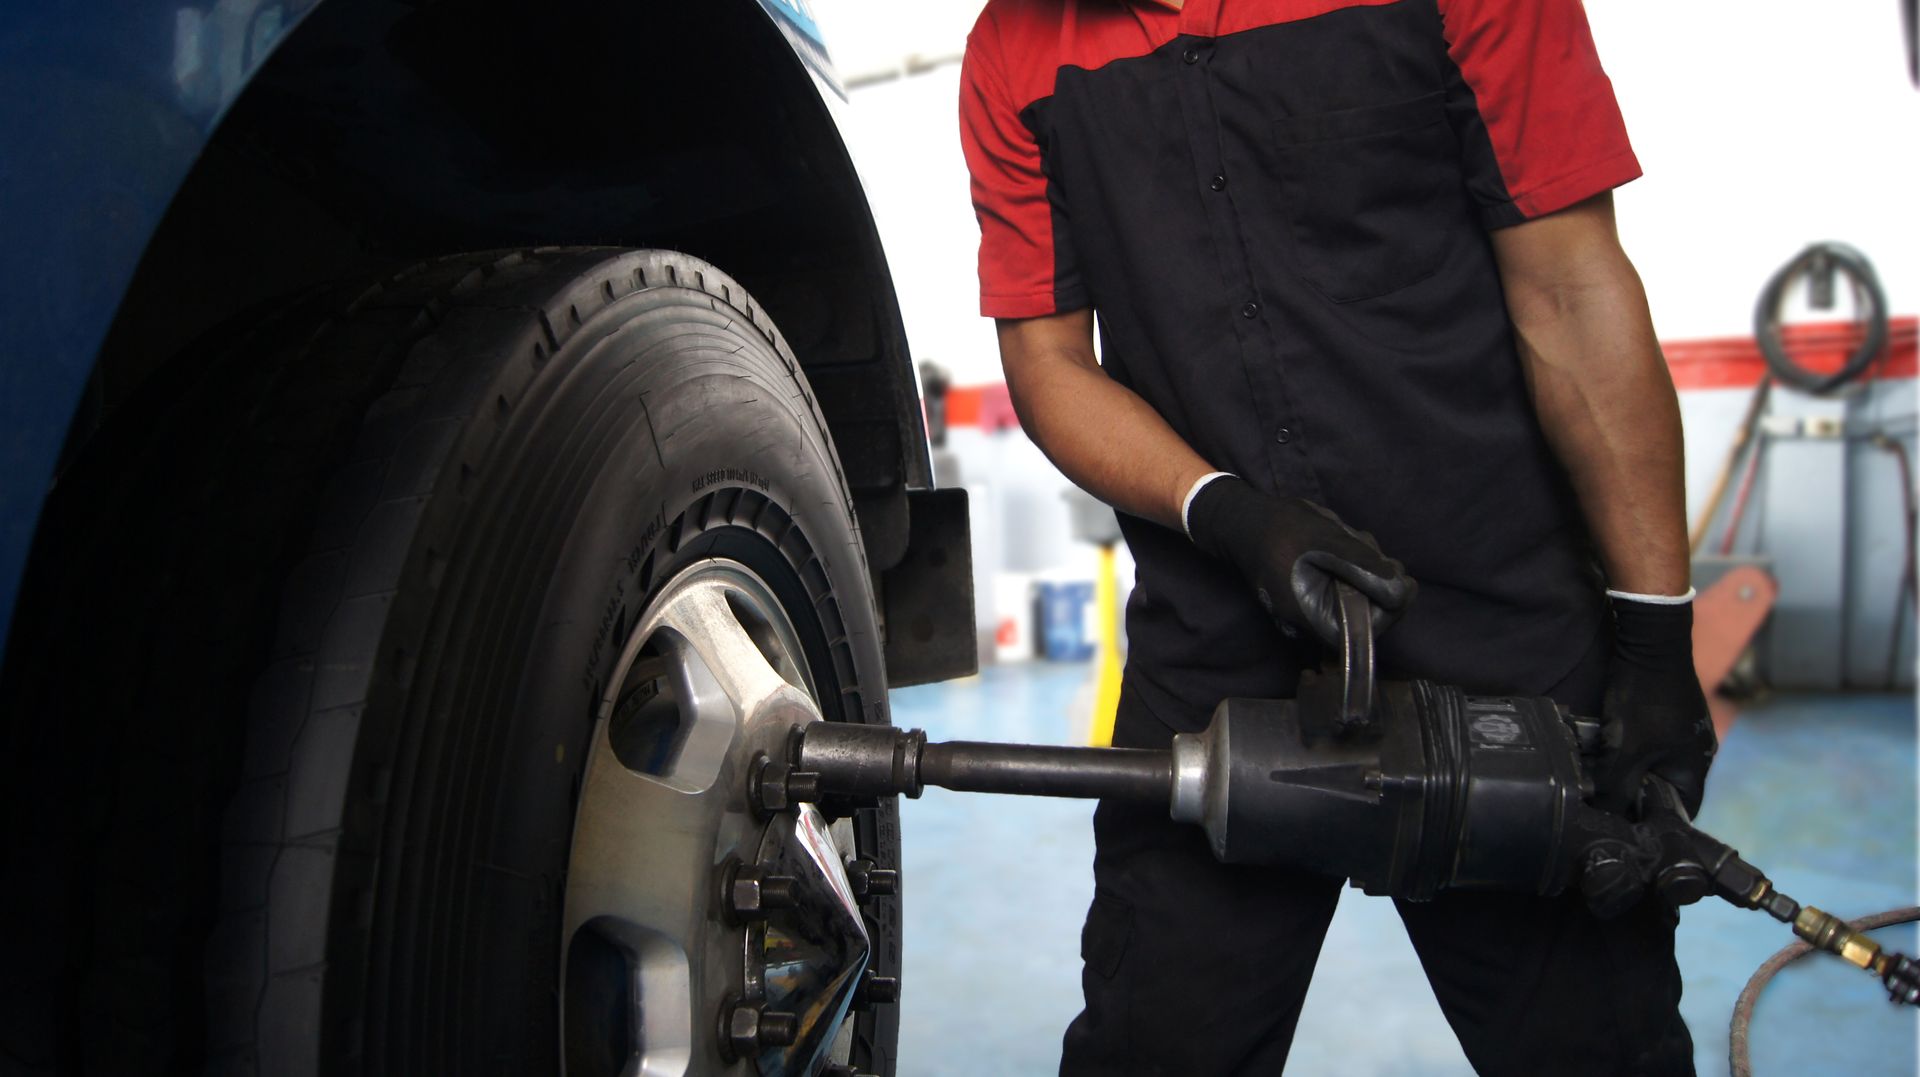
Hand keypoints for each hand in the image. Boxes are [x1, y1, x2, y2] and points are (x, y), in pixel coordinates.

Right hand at [1185, 477, 1415, 646]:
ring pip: (1357, 599)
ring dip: (1365, 570)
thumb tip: (1401, 590)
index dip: (1390, 605)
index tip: (1398, 577)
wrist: (1243, 522)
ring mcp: (1311, 610)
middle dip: (1377, 581)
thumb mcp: (1329, 541)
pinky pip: (1344, 590)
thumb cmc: (1282, 529)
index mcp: (1313, 617)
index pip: (1366, 630)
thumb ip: (1365, 567)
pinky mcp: (1313, 595)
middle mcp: (1312, 622)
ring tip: (1351, 541)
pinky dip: (1352, 568)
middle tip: (1369, 549)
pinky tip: (1343, 545)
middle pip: (1365, 616)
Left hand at [1593, 595, 1716, 817]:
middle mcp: (1695, 752)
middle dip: (1636, 798)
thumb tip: (1605, 816)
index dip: (1657, 824)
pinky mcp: (1667, 717)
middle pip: (1665, 790)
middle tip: (1607, 804)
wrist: (1651, 641)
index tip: (1629, 829)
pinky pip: (1647, 746)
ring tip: (1601, 778)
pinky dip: (1629, 752)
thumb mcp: (1626, 750)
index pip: (1683, 812)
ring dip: (1628, 773)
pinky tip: (1604, 751)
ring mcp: (1682, 733)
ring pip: (1652, 766)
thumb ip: (1617, 788)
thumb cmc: (1645, 699)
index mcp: (1696, 767)